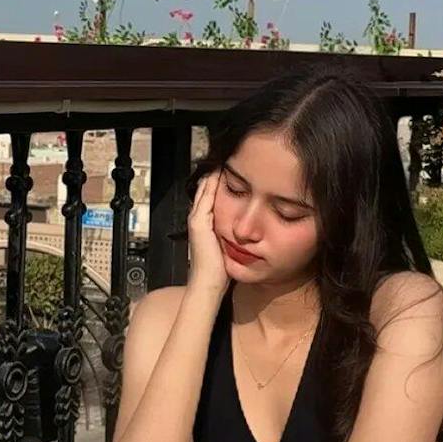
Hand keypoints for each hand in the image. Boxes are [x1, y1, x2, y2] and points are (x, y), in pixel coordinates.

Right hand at [187, 169, 229, 297]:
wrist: (208, 283)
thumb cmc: (218, 270)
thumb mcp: (226, 246)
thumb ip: (231, 234)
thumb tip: (245, 229)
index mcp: (204, 223)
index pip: (210, 195)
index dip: (220, 181)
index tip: (233, 169)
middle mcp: (198, 218)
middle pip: (206, 188)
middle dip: (217, 174)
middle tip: (229, 157)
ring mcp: (197, 219)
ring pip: (205, 189)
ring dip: (214, 175)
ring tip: (225, 160)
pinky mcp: (199, 222)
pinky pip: (206, 197)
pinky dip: (213, 184)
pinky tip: (221, 173)